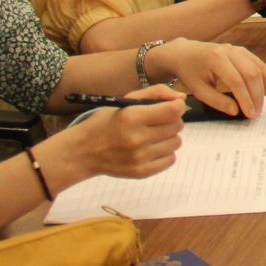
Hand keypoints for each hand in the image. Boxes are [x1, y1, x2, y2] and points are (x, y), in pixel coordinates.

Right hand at [58, 85, 185, 181]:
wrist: (83, 151)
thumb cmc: (107, 122)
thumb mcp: (127, 100)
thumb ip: (157, 93)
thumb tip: (182, 99)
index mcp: (131, 117)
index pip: (173, 111)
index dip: (178, 107)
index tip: (172, 107)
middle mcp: (136, 139)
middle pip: (177, 126)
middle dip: (171, 121)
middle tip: (156, 122)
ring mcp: (139, 158)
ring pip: (176, 142)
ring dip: (169, 137)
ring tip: (152, 136)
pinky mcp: (141, 172)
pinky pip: (171, 159)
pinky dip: (165, 153)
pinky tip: (150, 148)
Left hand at [148, 40, 265, 118]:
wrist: (185, 53)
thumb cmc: (190, 72)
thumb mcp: (198, 90)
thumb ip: (216, 100)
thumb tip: (236, 111)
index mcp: (216, 59)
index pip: (236, 81)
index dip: (245, 99)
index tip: (250, 114)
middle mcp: (230, 51)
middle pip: (251, 74)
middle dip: (256, 95)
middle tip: (256, 112)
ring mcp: (237, 49)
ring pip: (258, 68)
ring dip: (262, 87)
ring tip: (261, 104)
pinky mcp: (242, 51)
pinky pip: (258, 63)